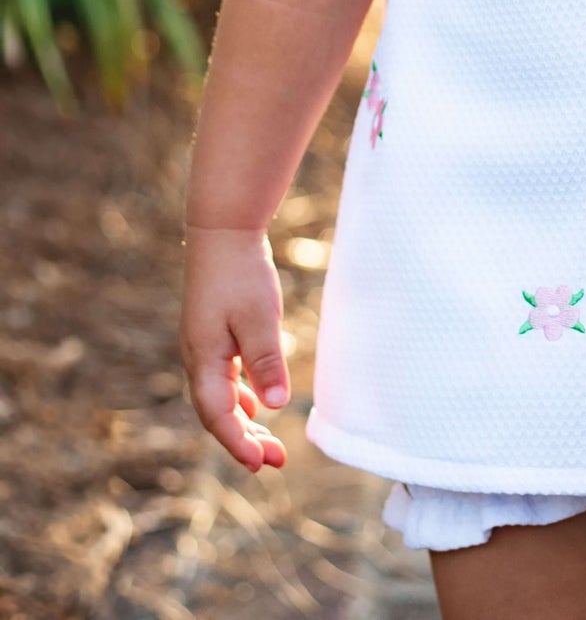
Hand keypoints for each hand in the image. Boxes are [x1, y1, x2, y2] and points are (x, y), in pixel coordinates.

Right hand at [180, 224, 289, 473]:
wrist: (223, 231)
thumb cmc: (241, 273)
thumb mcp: (259, 317)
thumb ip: (266, 360)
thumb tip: (275, 406)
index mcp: (203, 359)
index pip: (217, 415)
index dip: (237, 443)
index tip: (260, 464)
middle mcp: (198, 358)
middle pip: (218, 413)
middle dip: (244, 440)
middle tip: (276, 462)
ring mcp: (204, 347)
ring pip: (221, 398)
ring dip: (244, 422)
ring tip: (269, 445)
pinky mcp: (214, 335)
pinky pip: (225, 380)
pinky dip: (241, 398)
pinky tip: (257, 406)